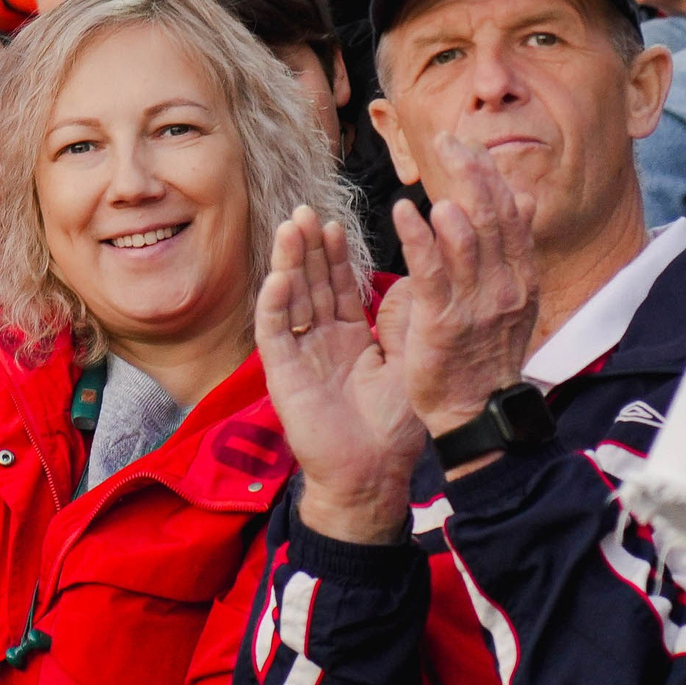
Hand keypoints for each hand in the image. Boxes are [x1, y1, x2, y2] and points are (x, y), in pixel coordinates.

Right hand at [257, 207, 421, 543]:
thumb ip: (406, 322)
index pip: (336, 288)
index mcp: (349, 339)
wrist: (372, 472)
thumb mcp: (410, 363)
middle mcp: (320, 342)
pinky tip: (279, 277)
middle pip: (309, 285)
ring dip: (288, 263)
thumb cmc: (394, 427)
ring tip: (290, 228)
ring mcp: (299, 355)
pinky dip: (275, 304)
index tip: (334, 224)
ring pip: (289, 299)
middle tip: (304, 212)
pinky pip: (274, 333)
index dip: (333, 257)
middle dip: (306, 248)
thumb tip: (411, 279)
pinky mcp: (282, 373)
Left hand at [390, 139, 539, 448]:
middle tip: (448, 142)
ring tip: (437, 177)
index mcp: (520, 277)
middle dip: (472, 177)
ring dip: (453, 206)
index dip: (490, 177)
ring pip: (467, 243)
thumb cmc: (484, 353)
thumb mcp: (510, 298)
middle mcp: (505, 286)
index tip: (469, 146)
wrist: (478, 411)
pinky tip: (404, 214)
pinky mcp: (445, 321)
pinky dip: (419, 239)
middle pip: (492, 219)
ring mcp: (477, 304)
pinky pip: (431, 272)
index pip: (509, 215)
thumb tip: (519, 199)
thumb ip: (510, 249)